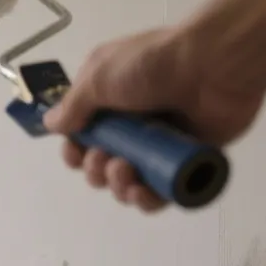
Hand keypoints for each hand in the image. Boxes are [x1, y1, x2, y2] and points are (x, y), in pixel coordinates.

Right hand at [42, 26, 263, 211]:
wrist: (214, 65)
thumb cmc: (151, 66)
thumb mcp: (99, 76)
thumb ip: (73, 105)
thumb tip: (51, 125)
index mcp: (110, 100)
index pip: (83, 136)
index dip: (75, 150)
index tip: (76, 152)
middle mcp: (134, 123)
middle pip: (103, 163)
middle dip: (95, 170)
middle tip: (105, 159)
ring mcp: (163, 143)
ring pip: (131, 182)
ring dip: (118, 186)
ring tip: (125, 173)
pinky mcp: (191, 160)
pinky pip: (166, 191)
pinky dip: (149, 200)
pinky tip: (143, 193)